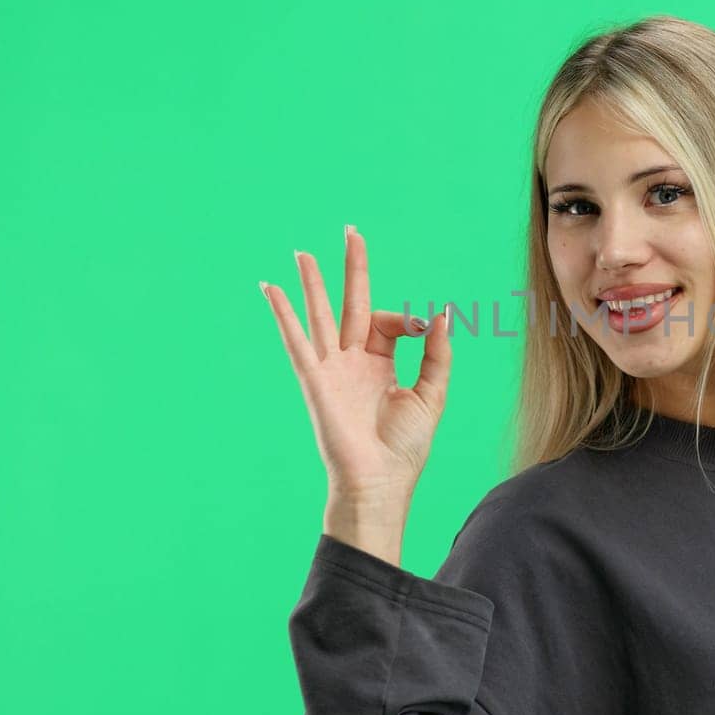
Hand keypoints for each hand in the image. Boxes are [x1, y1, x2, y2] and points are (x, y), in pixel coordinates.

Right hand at [260, 225, 452, 509]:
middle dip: (352, 269)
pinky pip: (297, 341)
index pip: (389, 322)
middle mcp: (353, 361)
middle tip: (352, 231)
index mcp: (381, 363)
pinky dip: (283, 315)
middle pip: (350, 303)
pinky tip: (270, 289)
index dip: (408, 317)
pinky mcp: (314, 380)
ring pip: (320, 315)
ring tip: (303, 252)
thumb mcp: (431, 396)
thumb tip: (444, 313)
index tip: (425, 326)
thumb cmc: (404, 448)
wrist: (379, 483)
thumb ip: (438, 355)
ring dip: (312, 283)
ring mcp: (331, 368)